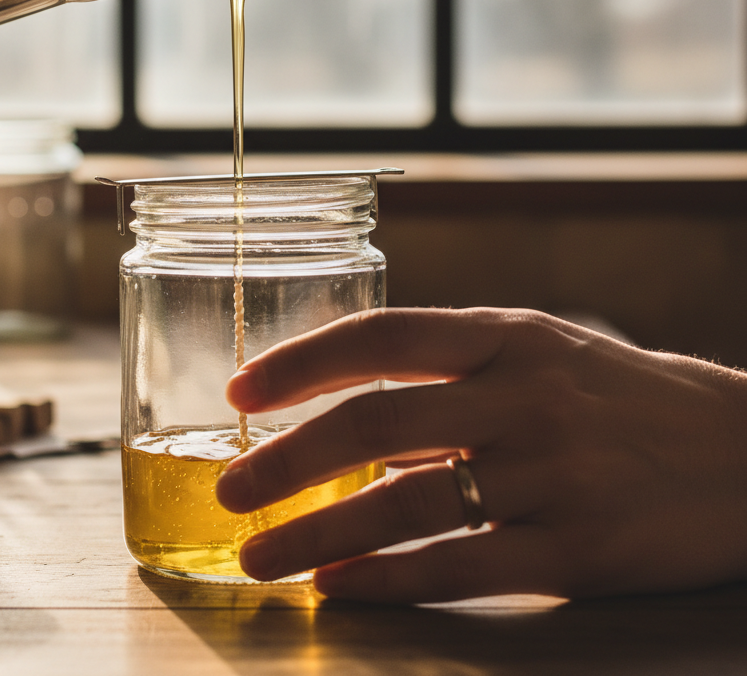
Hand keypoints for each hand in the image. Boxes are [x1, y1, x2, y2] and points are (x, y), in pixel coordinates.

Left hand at [215, 308, 746, 602]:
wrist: (744, 454)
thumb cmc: (620, 397)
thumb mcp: (542, 351)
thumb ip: (453, 368)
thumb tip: (348, 398)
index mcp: (505, 336)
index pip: (380, 337)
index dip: (300, 362)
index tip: (238, 391)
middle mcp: (521, 396)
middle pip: (374, 424)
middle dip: (286, 459)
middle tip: (229, 491)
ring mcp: (549, 474)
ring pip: (404, 505)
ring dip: (317, 534)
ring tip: (261, 556)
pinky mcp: (577, 552)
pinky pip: (458, 566)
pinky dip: (385, 581)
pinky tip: (338, 589)